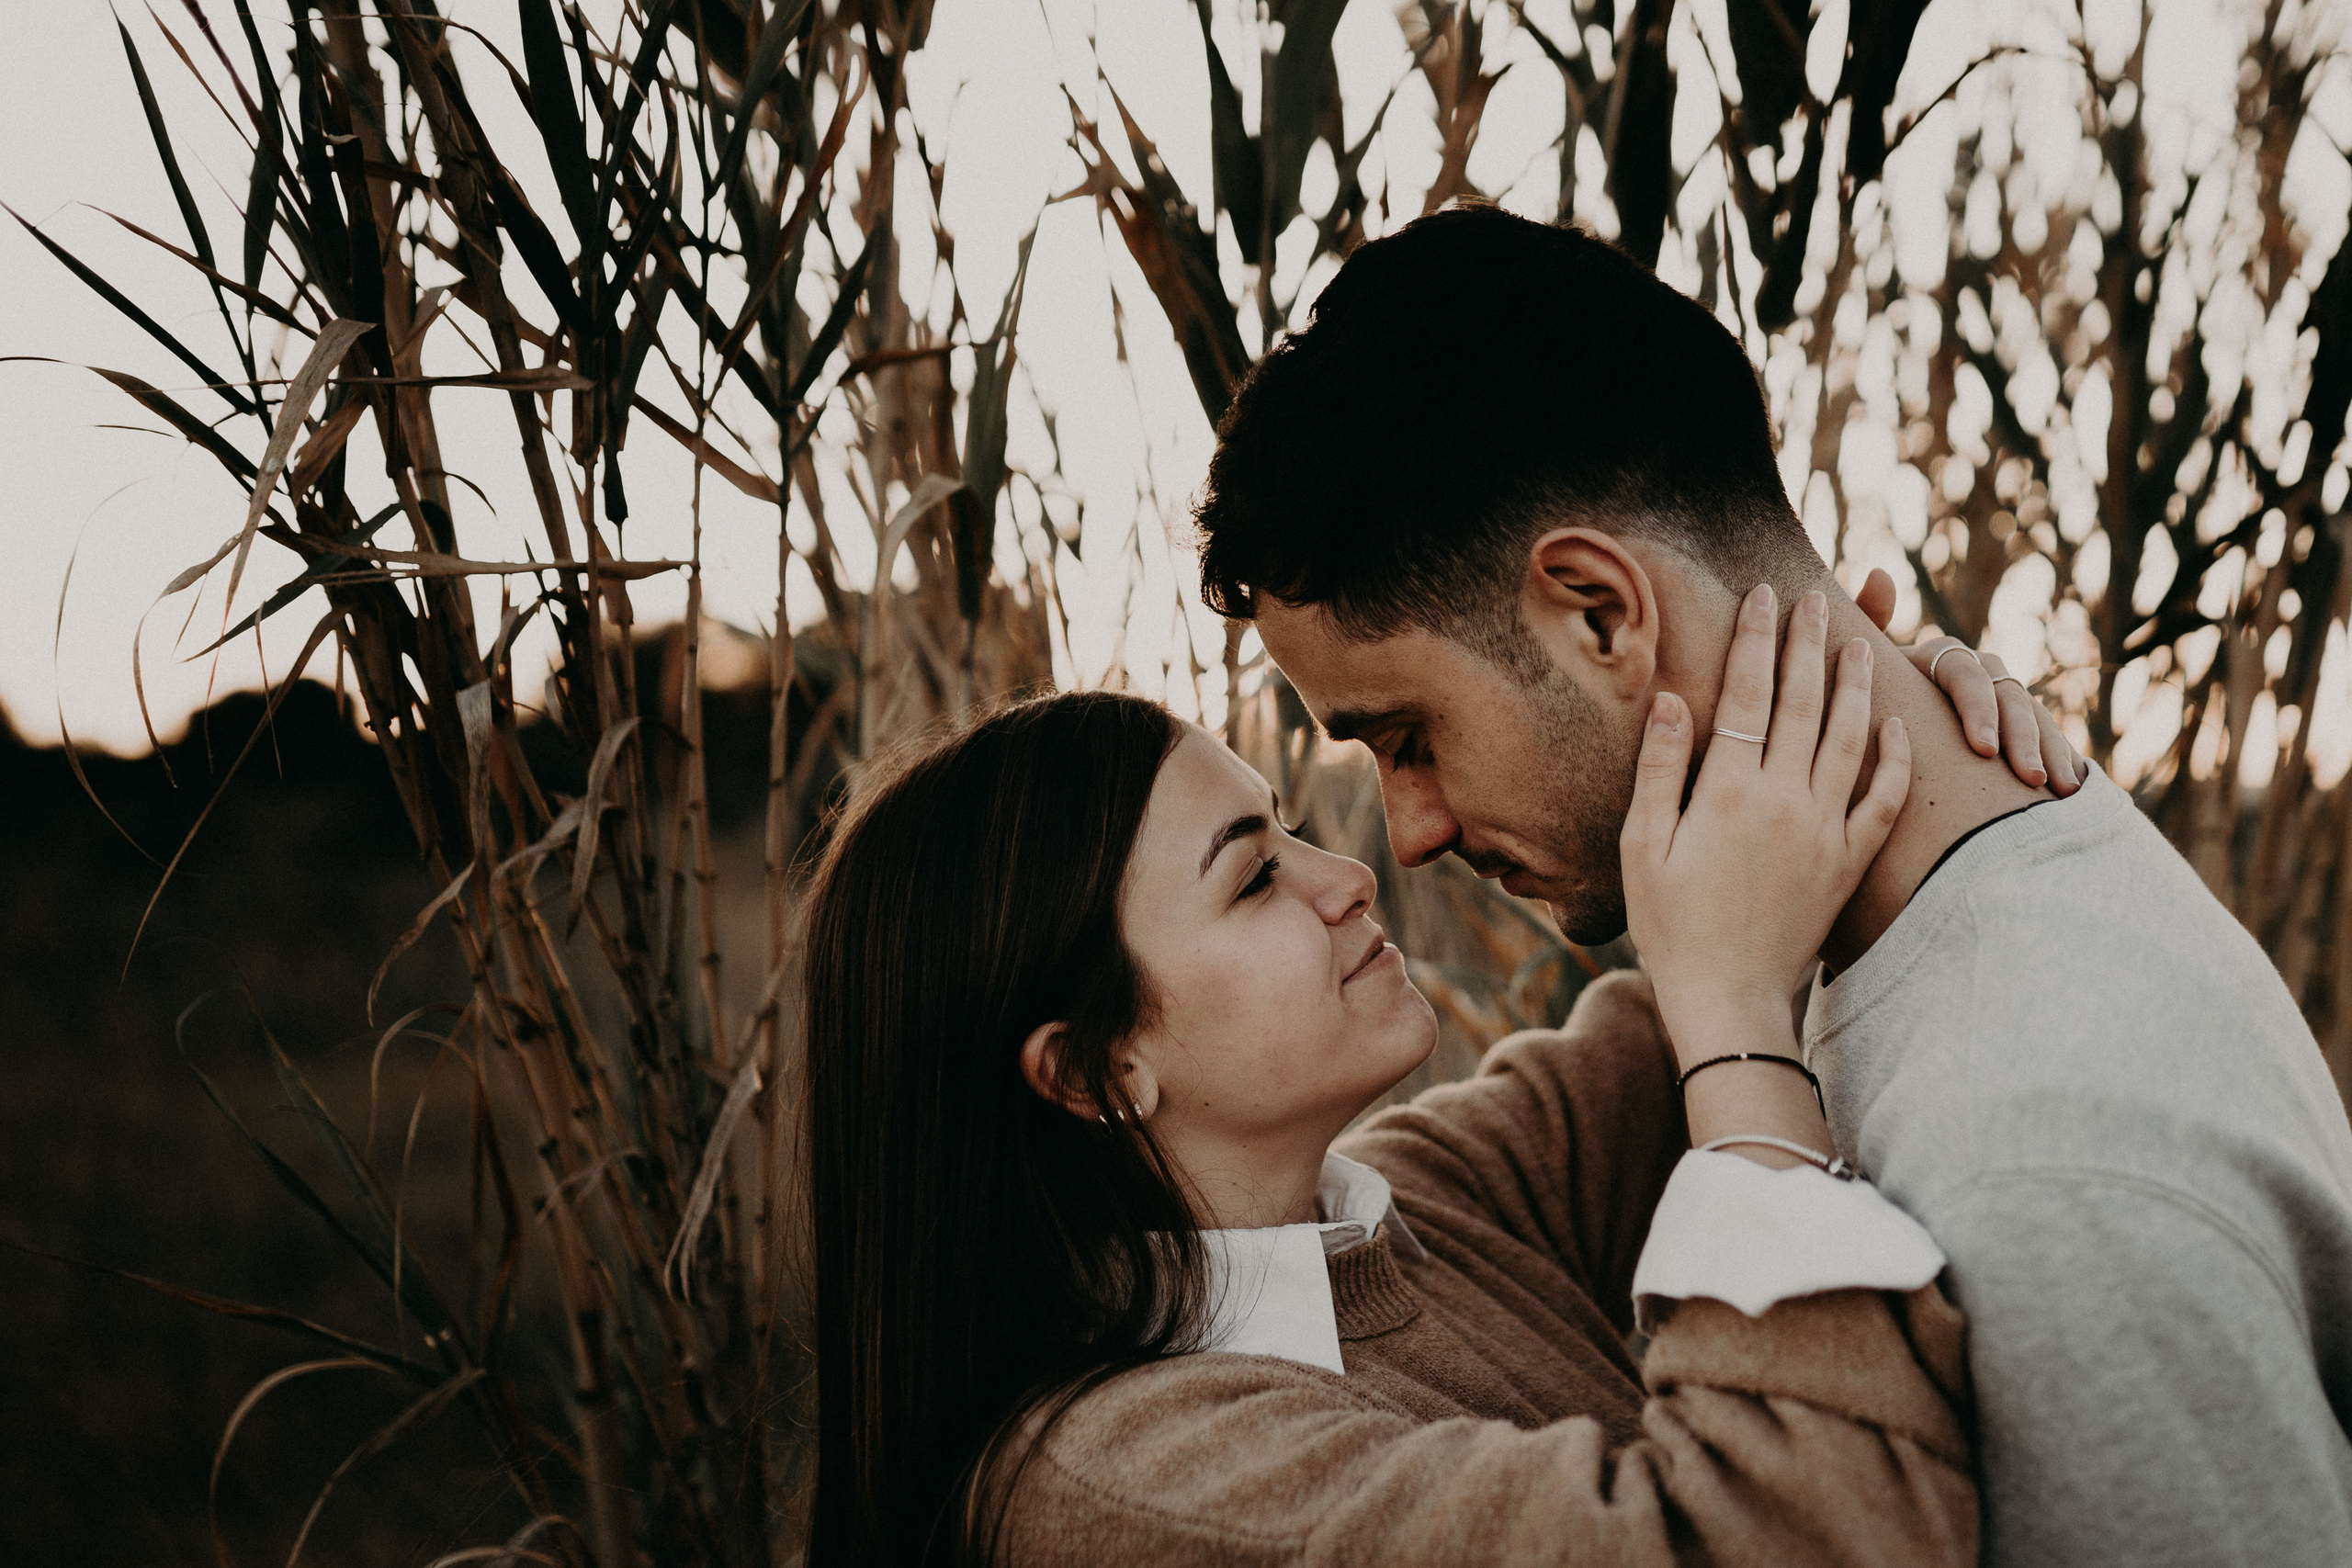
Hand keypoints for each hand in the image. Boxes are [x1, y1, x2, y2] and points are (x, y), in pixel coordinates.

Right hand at [1621, 585, 1909, 1062]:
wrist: (1728, 999)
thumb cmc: (1671, 926)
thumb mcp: (1644, 847)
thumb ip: (1659, 769)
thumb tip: (1674, 699)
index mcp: (1728, 793)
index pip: (1749, 697)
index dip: (1757, 641)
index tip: (1764, 596)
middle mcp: (1785, 803)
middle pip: (1804, 704)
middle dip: (1809, 644)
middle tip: (1814, 601)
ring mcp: (1825, 832)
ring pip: (1850, 740)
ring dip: (1856, 686)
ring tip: (1862, 642)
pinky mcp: (1849, 864)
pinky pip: (1883, 801)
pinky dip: (1895, 760)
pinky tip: (1898, 727)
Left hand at [1855, 566, 2083, 794]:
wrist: (1875, 737)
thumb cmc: (1862, 699)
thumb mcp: (1859, 668)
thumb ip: (1867, 624)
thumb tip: (1880, 573)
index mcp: (1939, 659)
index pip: (1966, 676)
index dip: (1979, 710)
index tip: (1984, 750)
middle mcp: (1976, 673)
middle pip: (2009, 698)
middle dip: (2024, 738)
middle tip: (2030, 778)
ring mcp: (2001, 700)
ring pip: (2035, 718)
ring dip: (2051, 750)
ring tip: (2060, 789)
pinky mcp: (2017, 729)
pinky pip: (2048, 739)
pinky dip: (2062, 758)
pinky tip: (2072, 788)